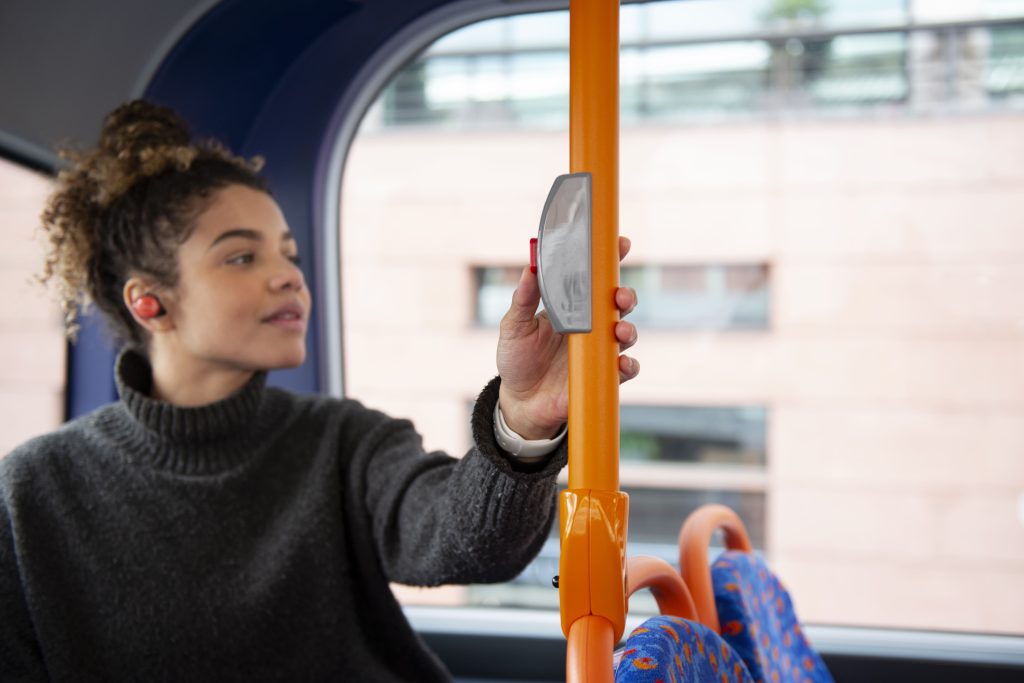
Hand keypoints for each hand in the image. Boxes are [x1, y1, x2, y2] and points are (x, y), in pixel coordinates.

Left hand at [496, 236, 639, 439]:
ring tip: (619, 332)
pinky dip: (628, 366)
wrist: (520, 401)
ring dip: (628, 329)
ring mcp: (598, 351)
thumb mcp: (514, 327)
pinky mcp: (601, 376)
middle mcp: (590, 326)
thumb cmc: (517, 359)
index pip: (595, 279)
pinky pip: (624, 370)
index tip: (620, 244)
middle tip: (620, 297)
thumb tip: (529, 267)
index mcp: (571, 307)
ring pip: (626, 333)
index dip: (610, 260)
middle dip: (625, 295)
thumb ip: (523, 299)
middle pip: (617, 304)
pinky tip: (622, 364)